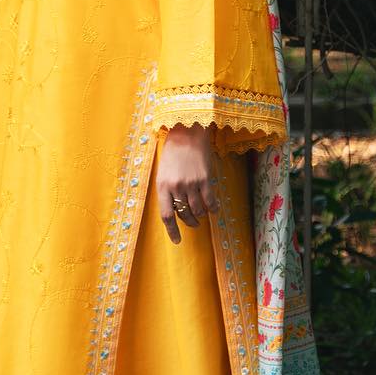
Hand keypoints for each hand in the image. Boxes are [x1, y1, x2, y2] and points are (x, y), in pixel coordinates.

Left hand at [156, 123, 217, 242]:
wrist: (187, 134)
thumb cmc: (173, 153)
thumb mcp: (163, 172)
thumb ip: (167, 191)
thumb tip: (174, 211)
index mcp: (162, 186)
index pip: (166, 216)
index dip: (172, 231)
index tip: (177, 241)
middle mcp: (176, 187)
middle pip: (184, 215)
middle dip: (189, 222)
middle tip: (193, 223)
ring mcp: (191, 183)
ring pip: (198, 210)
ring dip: (200, 216)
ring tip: (201, 214)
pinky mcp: (204, 179)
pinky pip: (210, 201)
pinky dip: (213, 208)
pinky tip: (213, 209)